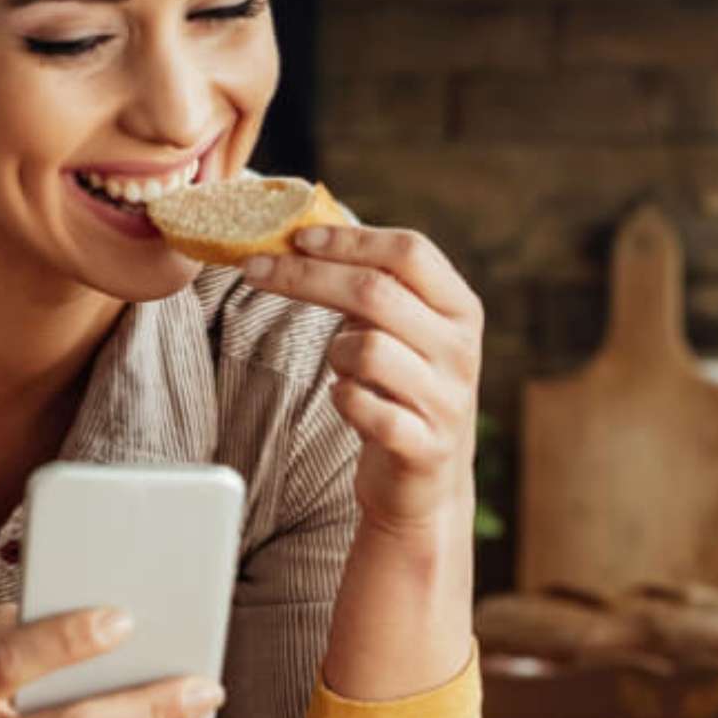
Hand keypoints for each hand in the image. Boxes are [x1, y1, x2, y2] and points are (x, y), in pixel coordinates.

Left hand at [243, 224, 482, 533]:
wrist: (426, 482)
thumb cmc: (401, 390)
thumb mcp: (401, 331)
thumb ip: (373, 287)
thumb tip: (304, 235)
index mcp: (460, 308)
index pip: (409, 251)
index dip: (350, 239)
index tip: (297, 236)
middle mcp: (461, 349)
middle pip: (376, 292)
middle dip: (306, 276)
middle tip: (256, 270)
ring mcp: (446, 399)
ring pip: (366, 349)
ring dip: (334, 351)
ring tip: (340, 366)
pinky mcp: (424, 445)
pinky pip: (362, 406)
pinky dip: (341, 398)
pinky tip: (345, 400)